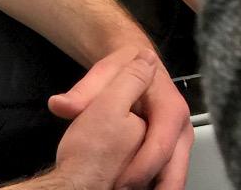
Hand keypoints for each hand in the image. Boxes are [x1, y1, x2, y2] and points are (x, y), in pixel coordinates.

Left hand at [50, 46, 192, 189]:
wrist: (138, 64)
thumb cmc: (124, 70)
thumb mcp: (104, 75)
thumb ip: (82, 92)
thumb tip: (59, 104)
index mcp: (170, 107)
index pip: (161, 145)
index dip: (141, 168)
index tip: (120, 183)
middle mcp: (181, 129)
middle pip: (174, 170)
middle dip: (153, 188)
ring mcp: (180, 144)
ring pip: (173, 178)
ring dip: (154, 189)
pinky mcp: (174, 154)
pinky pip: (167, 177)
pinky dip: (152, 186)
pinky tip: (132, 188)